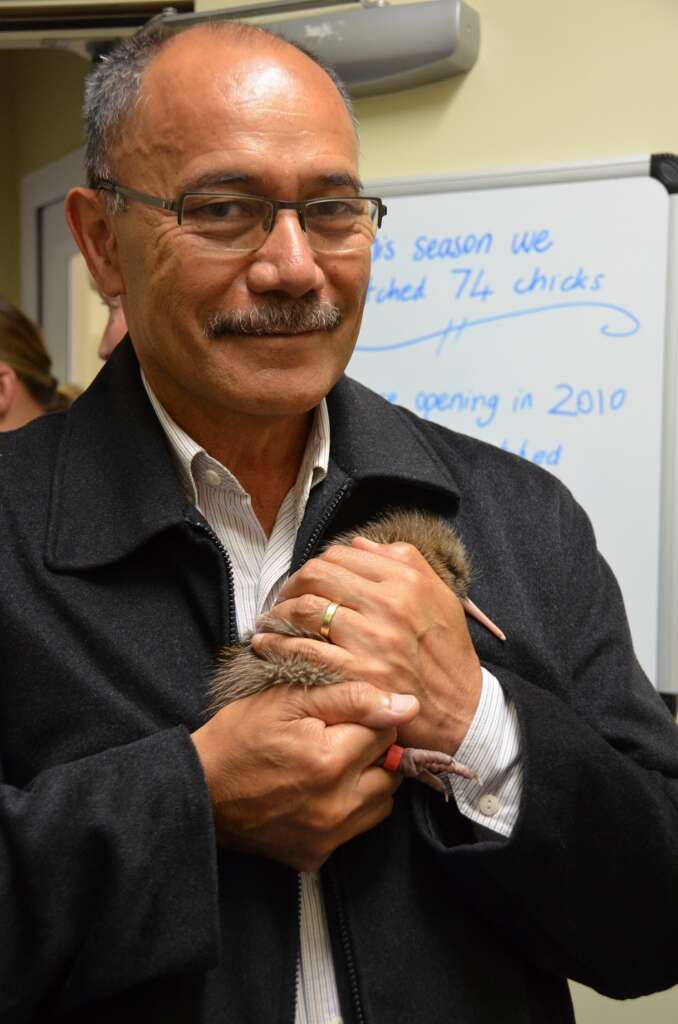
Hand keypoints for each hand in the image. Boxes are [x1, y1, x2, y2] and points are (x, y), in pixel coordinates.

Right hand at [191, 680, 418, 870]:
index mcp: (331, 760)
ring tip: (329, 766)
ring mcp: (326, 837)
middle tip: (336, 741)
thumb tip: (407, 706)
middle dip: (371, 753)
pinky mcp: (314, 857)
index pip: (387, 734)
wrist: (198, 788)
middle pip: (391, 772)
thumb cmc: (240, 736)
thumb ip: (352, 698)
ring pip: (380, 804)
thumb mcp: (289, 699)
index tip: (338, 719)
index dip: (365, 720)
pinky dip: (346, 811)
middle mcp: (336, 806)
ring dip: (365, 783)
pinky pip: (354, 830)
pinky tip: (316, 794)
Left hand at [251, 536, 482, 752]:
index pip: (342, 555)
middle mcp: (388, 605)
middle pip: (318, 575)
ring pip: (306, 609)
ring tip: (270, 620)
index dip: (317, 564)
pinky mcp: (357, 675)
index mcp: (406, 582)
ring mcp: (371, 641)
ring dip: (279, 613)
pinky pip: (304, 652)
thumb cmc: (448, 652)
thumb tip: (359, 545)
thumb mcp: (439, 595)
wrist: (461, 709)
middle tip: (283, 598)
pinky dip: (277, 645)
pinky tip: (266, 645)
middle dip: (292, 584)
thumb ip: (403, 561)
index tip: (307, 579)